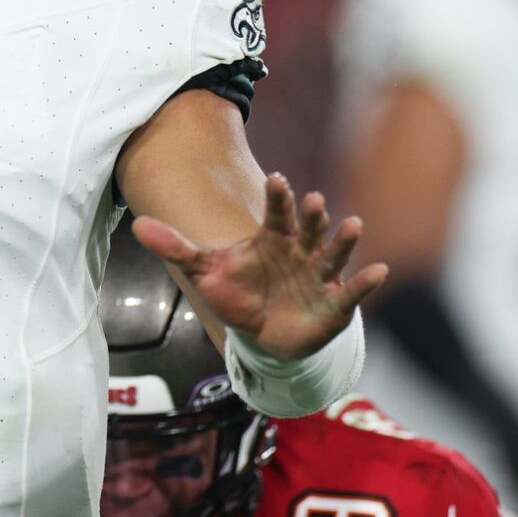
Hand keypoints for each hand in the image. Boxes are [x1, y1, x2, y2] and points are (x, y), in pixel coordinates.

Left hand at [132, 174, 387, 361]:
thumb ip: (176, 248)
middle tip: (315, 200)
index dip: (278, 197)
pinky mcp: (335, 304)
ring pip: (333, 254)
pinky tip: (380, 270)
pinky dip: (365, 282)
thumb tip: (137, 226)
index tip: (277, 179)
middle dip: (312, 216)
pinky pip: (352, 291)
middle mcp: (301, 251)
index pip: (277, 212)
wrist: (263, 337)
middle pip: (308, 228)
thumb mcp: (205, 271)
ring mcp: (320, 276)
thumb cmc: (239, 294)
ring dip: (343, 241)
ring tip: (354, 225)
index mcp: (273, 237)